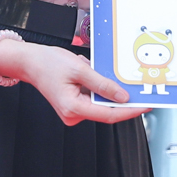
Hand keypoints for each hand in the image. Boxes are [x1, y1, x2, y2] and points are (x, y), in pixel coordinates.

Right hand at [4, 41, 151, 125]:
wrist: (30, 61)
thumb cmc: (48, 63)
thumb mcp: (80, 69)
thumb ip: (103, 84)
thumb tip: (122, 97)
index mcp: (73, 108)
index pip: (109, 114)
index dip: (130, 111)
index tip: (145, 105)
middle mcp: (73, 115)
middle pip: (106, 111)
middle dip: (122, 99)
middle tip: (138, 88)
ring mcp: (73, 112)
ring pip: (100, 104)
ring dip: (108, 91)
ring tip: (101, 73)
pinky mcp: (74, 106)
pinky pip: (93, 100)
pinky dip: (100, 90)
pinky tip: (94, 75)